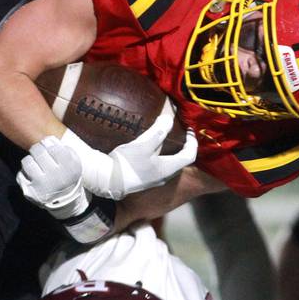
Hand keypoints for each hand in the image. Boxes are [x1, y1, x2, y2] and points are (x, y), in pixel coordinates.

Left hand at [17, 137, 87, 218]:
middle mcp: (56, 178)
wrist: (65, 201)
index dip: (48, 143)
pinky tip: (32, 176)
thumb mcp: (74, 162)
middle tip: (39, 153)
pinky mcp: (31, 193)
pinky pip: (21, 175)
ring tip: (35, 164)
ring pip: (27, 162)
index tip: (47, 146)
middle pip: (38, 152)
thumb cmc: (68, 176)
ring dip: (30, 160)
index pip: (53, 148)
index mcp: (69, 169)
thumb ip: (64, 148)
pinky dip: (24, 173)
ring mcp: (42, 186)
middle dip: (37, 150)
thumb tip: (48, 139)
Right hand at [64, 101, 198, 199]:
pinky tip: (150, 150)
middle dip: (182, 147)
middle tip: (181, 134)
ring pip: (168, 165)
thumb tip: (169, 119)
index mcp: (168, 169)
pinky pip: (157, 168)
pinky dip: (159, 157)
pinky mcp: (142, 181)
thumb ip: (158, 131)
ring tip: (164, 139)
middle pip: (180, 162)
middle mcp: (163, 177)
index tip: (190, 130)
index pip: (189, 156)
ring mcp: (152, 181)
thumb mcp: (144, 144)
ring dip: (170, 152)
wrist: (105, 180)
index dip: (193, 142)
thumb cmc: (127, 164)